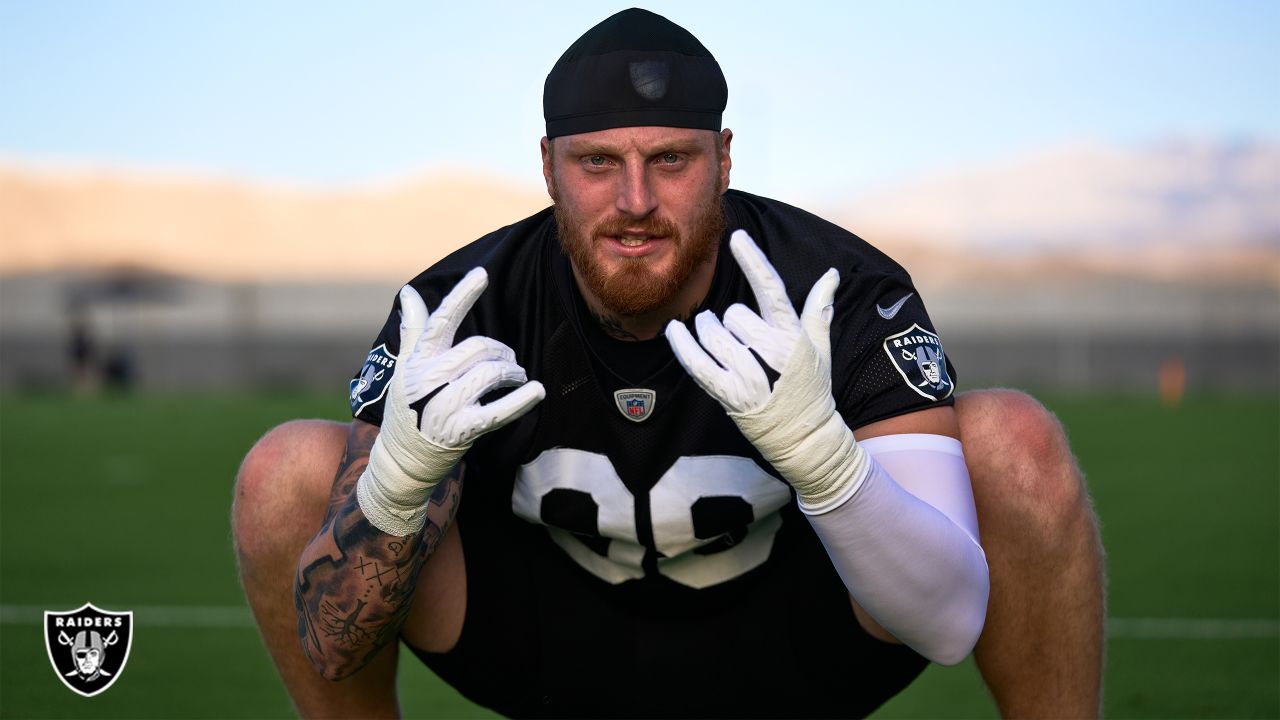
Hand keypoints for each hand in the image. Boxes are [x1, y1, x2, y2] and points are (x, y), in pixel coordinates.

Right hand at [358, 268, 544, 534]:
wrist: (401, 461)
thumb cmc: (406, 408)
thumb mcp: (405, 368)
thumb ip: (414, 330)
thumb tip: (408, 292)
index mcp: (417, 360)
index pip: (441, 321)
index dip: (462, 296)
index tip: (482, 274)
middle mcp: (429, 380)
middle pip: (478, 348)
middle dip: (501, 351)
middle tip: (508, 359)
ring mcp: (444, 406)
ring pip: (490, 374)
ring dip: (511, 371)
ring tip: (516, 375)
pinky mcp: (461, 431)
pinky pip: (497, 411)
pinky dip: (521, 400)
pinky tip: (537, 391)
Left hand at [665, 230, 868, 512]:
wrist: (805, 437)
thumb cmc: (811, 388)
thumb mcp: (819, 346)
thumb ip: (819, 307)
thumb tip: (832, 273)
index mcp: (792, 335)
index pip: (771, 289)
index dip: (753, 261)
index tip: (736, 237)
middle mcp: (771, 353)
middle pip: (735, 314)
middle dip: (732, 321)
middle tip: (741, 337)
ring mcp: (750, 375)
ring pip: (714, 335)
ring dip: (708, 332)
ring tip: (715, 339)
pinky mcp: (730, 395)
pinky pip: (698, 364)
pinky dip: (682, 346)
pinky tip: (673, 330)